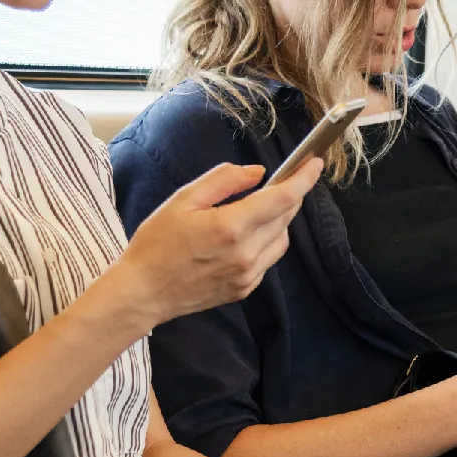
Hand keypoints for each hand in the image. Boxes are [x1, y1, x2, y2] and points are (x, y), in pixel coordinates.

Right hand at [112, 160, 324, 328]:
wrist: (142, 293)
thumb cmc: (156, 244)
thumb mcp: (184, 200)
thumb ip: (224, 180)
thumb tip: (258, 173)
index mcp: (231, 227)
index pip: (283, 199)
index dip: (304, 179)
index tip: (314, 163)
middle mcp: (246, 253)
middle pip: (286, 216)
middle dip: (288, 195)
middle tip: (278, 181)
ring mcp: (248, 275)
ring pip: (282, 238)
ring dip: (278, 219)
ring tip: (254, 209)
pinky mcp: (245, 289)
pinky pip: (268, 258)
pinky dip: (266, 241)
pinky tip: (244, 236)